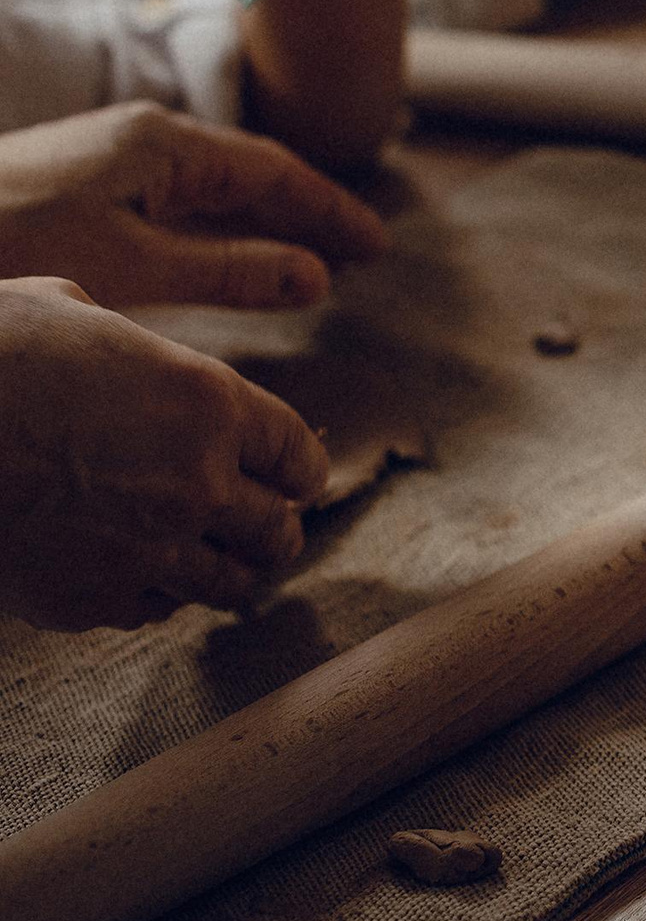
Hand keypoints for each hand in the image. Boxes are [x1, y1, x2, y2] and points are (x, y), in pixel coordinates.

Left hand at [0, 103, 386, 308]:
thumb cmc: (18, 244)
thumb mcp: (135, 268)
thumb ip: (230, 271)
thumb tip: (315, 276)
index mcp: (162, 143)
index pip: (274, 171)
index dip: (330, 210)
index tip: (377, 247)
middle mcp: (141, 140)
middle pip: (249, 174)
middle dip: (308, 213)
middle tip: (361, 254)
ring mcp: (110, 161)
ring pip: (212, 189)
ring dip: (265, 223)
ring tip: (313, 259)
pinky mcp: (83, 188)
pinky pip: (177, 203)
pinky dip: (220, 231)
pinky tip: (229, 259)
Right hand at [0, 277, 325, 630]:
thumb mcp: (71, 311)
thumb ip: (129, 346)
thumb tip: (130, 355)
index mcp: (209, 404)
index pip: (297, 455)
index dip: (299, 470)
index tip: (297, 481)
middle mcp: (197, 483)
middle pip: (276, 531)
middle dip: (276, 531)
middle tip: (270, 534)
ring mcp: (147, 548)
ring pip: (227, 584)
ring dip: (229, 574)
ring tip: (226, 569)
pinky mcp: (90, 599)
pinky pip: (151, 609)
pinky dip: (154, 595)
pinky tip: (142, 577)